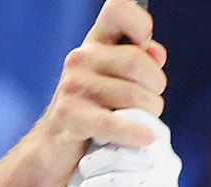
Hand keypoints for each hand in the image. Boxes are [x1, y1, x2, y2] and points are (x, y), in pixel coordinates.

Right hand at [31, 0, 167, 181]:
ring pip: (132, 95)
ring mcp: (72, 87)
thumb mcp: (115, 83)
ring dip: (148, 115)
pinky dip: (133, 132)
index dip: (140, 24)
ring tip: (143, 124)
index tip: (145, 47)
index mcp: (94, 44)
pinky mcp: (69, 116)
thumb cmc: (91, 114)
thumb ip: (139, 65)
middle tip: (151, 104)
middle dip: (155, 88)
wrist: (54, 149)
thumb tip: (157, 54)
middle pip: (137, 62)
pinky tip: (146, 137)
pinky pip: (111, 122)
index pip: (118, 10)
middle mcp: (80, 59)